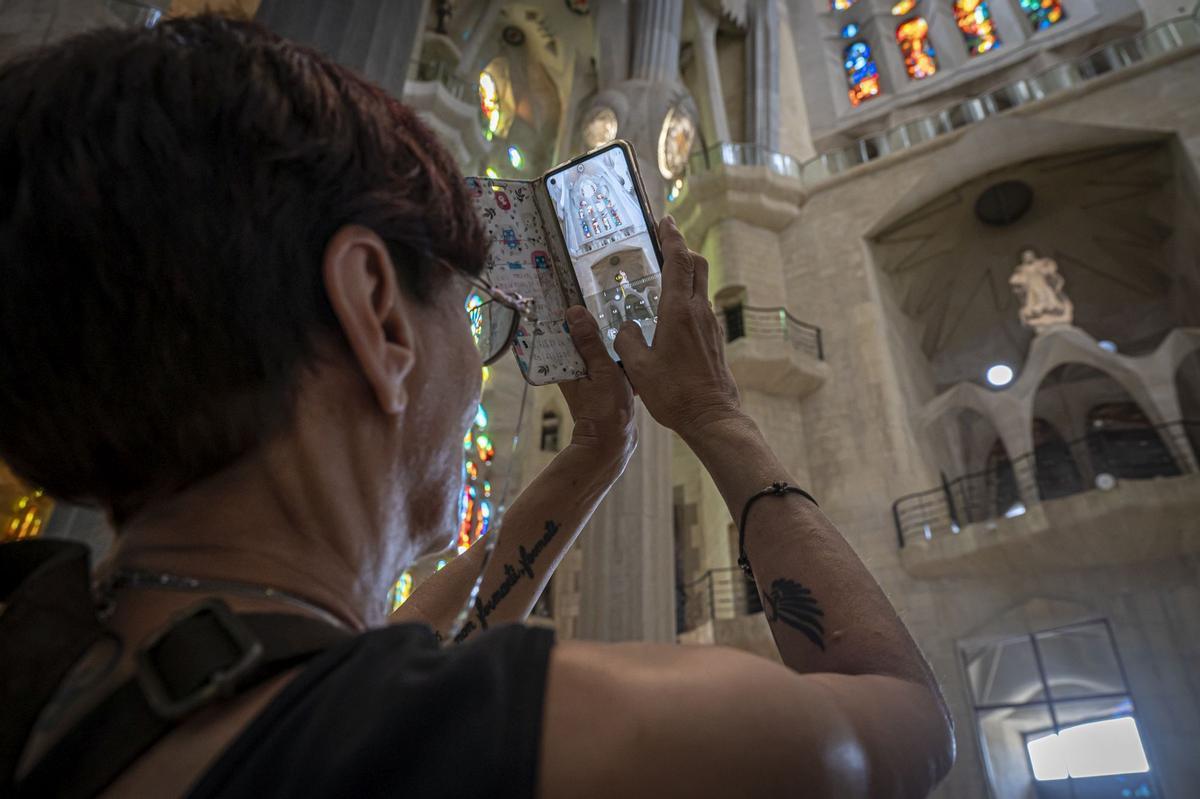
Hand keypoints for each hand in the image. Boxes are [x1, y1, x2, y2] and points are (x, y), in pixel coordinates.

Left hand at [561, 305, 636, 468]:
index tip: (570, 294)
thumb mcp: (601, 370)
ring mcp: (588, 378)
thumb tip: (574, 312)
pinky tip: (629, 351)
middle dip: (588, 324)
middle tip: (596, 303)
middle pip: (579, 339)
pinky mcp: (602, 386)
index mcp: (566, 365)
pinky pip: (607, 363)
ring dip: (605, 340)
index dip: (566, 314)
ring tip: (617, 322)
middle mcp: (573, 370)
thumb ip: (590, 342)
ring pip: (595, 350)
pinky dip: (616, 357)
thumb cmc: (605, 410)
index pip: (561, 331)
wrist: (614, 443)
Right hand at [613, 217, 740, 437]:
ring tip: (663, 275)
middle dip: (682, 248)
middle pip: (697, 266)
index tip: (665, 221)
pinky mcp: (714, 339)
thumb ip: (627, 340)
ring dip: (686, 272)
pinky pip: (701, 306)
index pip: (678, 262)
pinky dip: (688, 296)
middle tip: (664, 241)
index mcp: (679, 312)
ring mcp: (710, 325)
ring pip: (701, 285)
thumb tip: (624, 327)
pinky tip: (672, 311)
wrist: (711, 416)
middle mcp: (699, 312)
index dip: (671, 238)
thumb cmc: (675, 393)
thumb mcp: (639, 367)